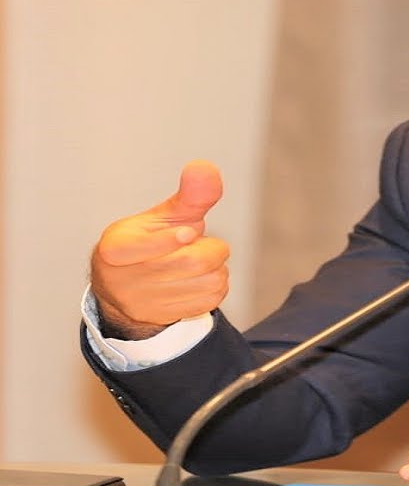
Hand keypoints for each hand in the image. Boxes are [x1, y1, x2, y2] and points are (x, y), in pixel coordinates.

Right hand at [90, 160, 228, 339]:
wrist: (130, 288)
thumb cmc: (150, 242)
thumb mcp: (164, 216)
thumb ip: (189, 194)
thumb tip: (204, 167)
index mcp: (114, 248)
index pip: (145, 246)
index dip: (173, 238)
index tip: (189, 232)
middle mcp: (122, 280)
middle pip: (192, 262)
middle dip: (210, 248)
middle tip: (199, 243)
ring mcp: (143, 303)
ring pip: (209, 281)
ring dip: (216, 267)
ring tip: (195, 262)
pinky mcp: (164, 318)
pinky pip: (212, 299)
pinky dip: (216, 285)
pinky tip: (198, 279)